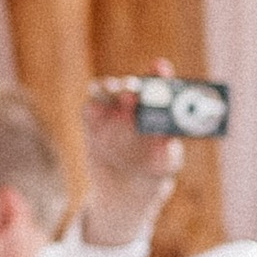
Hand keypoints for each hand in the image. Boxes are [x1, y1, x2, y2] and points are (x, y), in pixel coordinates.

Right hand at [79, 72, 186, 248]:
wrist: (125, 187)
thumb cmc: (153, 168)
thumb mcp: (165, 162)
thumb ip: (166, 151)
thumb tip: (164, 140)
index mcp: (158, 103)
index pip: (159, 82)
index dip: (159, 73)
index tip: (161, 69)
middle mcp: (134, 99)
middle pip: (131, 84)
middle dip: (132, 86)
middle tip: (134, 93)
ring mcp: (110, 108)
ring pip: (107, 90)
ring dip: (110, 91)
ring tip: (118, 98)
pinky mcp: (91, 120)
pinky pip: (90, 108)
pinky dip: (93, 108)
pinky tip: (95, 112)